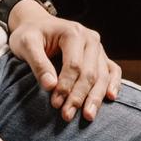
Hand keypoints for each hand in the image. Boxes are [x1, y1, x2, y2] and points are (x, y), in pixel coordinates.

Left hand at [6, 0, 121, 123]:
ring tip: (88, 116)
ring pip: (102, 75)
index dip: (65, 86)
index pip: (74, 65)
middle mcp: (90, 38)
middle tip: (67, 115)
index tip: (55, 104)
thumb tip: (50, 85)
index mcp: (73, 32)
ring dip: (95, 97)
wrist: (37, 24)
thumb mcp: (25, 43)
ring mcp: (97, 47)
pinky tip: (111, 97)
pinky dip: (114, 84)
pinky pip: (113, 70)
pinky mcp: (100, 56)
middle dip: (79, 96)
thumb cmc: (30, 34)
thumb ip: (37, 63)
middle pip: (89, 73)